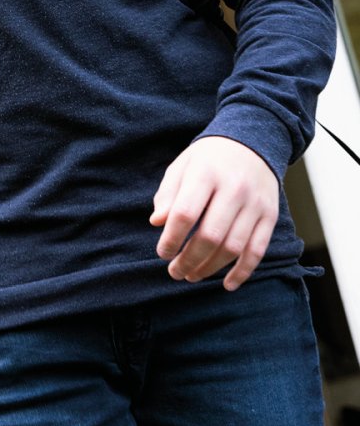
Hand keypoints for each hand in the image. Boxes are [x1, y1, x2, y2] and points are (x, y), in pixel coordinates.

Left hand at [149, 135, 278, 290]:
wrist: (251, 141)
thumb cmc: (208, 159)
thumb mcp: (182, 166)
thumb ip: (168, 194)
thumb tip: (157, 223)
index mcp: (206, 174)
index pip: (185, 213)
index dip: (171, 238)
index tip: (162, 252)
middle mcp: (233, 189)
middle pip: (210, 235)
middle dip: (189, 259)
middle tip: (174, 272)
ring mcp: (255, 204)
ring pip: (233, 247)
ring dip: (211, 268)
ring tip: (192, 276)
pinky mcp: (270, 216)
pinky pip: (258, 250)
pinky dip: (243, 272)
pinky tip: (227, 284)